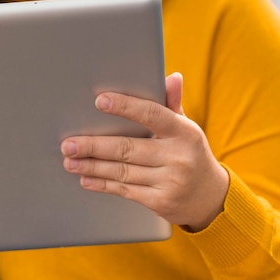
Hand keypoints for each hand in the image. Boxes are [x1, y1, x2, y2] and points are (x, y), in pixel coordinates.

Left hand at [61, 72, 228, 231]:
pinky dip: (103, 184)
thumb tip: (172, 77)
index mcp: (184, 132)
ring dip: (92, 167)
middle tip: (68, 144)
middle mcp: (179, 157)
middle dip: (93, 146)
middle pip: (127, 148)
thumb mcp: (186, 128)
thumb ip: (172, 104)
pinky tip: (86, 179)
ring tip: (70, 161)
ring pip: (122, 171)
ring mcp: (170, 181)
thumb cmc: (190, 153)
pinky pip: (125, 190)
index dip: (125, 107)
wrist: (210, 197)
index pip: (152, 114)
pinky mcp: (161, 202)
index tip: (100, 101)